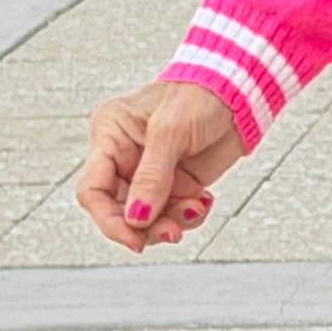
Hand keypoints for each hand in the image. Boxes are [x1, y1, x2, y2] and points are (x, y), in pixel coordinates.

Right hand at [76, 81, 244, 251]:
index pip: (93, 190)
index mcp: (111, 136)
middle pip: (119, 211)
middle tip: (173, 232)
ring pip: (147, 219)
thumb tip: (137, 218)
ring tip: (195, 208)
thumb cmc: (199, 93)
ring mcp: (150, 174)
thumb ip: (152, 177)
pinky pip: (172, 214)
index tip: (134, 239)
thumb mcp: (171, 131)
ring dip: (170, 222)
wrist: (238, 91)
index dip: (108, 220)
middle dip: (145, 227)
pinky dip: (187, 216)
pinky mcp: (175, 184)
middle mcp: (125, 158)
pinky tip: (203, 200)